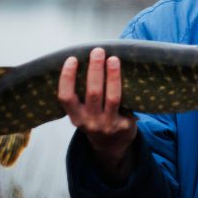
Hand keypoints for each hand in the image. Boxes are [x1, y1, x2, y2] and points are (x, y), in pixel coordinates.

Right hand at [58, 47, 137, 180]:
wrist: (112, 146)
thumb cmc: (95, 120)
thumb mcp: (83, 113)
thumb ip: (82, 94)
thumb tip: (87, 59)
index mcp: (76, 117)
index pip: (66, 97)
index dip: (67, 78)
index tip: (72, 59)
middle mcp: (90, 122)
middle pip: (92, 93)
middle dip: (95, 70)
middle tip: (97, 51)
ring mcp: (108, 125)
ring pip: (112, 97)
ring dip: (113, 76)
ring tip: (113, 59)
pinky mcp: (125, 126)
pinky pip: (127, 104)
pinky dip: (127, 88)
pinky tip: (130, 74)